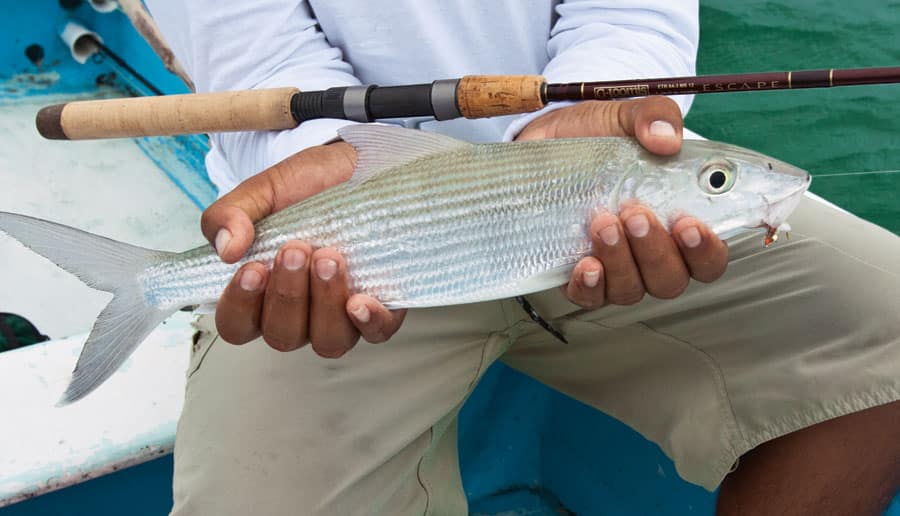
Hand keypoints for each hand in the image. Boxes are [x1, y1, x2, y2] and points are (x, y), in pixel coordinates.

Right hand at [200, 142, 405, 355]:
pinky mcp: (380, 307)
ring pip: (328, 340)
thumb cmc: (304, 189)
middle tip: (295, 249)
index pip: (237, 325)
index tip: (252, 269)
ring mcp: (339, 316)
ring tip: (328, 259)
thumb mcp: (260, 193)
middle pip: (283, 336)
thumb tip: (226, 250)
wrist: (355, 167)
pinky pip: (376, 333)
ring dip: (324, 304)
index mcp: (261, 294)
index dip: (241, 307)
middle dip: (287, 295)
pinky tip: (360, 301)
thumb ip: (229, 215)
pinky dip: (369, 322)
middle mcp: (299, 315)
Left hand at [517, 97, 728, 307]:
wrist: (546, 141)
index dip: (705, 250)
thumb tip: (665, 138)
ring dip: (620, 261)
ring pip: (631, 289)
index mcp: (678, 221)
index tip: (688, 224)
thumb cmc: (598, 136)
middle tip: (635, 214)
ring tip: (603, 224)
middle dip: (655, 251)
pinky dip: (590, 286)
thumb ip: (655, 117)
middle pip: (670, 279)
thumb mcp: (627, 116)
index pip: (708, 257)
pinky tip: (586, 265)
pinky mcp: (579, 274)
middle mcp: (651, 254)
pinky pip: (589, 297)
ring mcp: (616, 268)